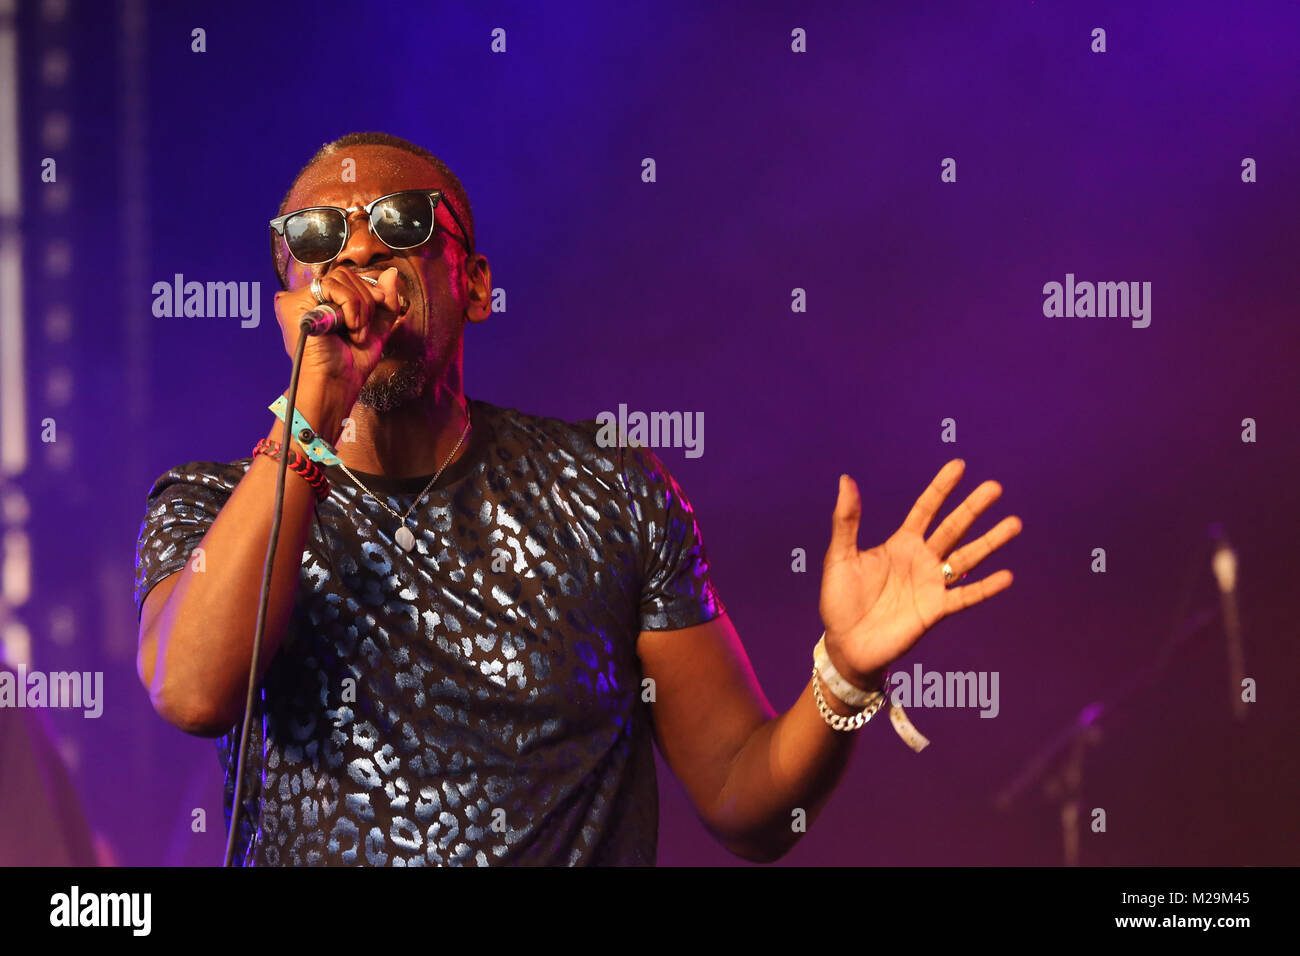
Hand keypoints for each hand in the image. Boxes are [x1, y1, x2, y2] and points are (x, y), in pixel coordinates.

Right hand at [272, 265, 405, 414]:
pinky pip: (332, 285)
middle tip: (362, 330)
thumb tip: (391, 272)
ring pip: (341, 278)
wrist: (337, 384)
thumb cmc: (352, 364)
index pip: (349, 278)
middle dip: (366, 303)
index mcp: (323, 303)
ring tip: (355, 333)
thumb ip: (384, 300)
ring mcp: (299, 300)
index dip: (368, 293)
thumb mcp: (376, 327)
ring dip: (359, 309)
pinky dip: (350, 306)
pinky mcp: (293, 303)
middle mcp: (308, 299)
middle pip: (346, 274)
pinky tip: (348, 328)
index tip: (374, 317)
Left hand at [819, 459, 1021, 685]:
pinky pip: (965, 597)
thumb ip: (846, 521)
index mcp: (900, 544)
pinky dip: (985, 588)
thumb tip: (846, 480)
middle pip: (953, 528)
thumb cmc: (840, 601)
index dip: (941, 488)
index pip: (925, 509)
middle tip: (995, 487)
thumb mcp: (840, 556)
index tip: (959, 465)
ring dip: (990, 542)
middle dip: (973, 508)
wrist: (845, 644)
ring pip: (967, 558)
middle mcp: (922, 560)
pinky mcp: (936, 610)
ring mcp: (932, 584)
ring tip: (1014, 523)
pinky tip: (1006, 576)